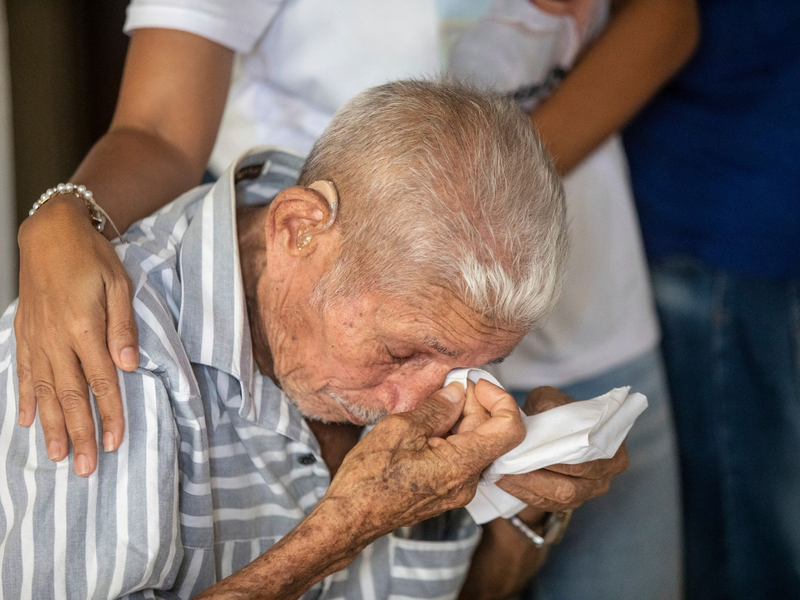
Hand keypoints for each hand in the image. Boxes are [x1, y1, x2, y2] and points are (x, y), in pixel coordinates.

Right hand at [15, 196, 138, 475]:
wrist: (50, 233)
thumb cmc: (92, 258)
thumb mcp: (119, 285)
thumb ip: (124, 328)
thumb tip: (130, 367)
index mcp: (84, 327)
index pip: (102, 382)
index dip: (110, 414)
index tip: (116, 443)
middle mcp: (56, 339)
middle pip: (70, 396)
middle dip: (81, 434)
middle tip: (87, 469)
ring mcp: (36, 339)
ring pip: (43, 392)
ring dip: (51, 426)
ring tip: (59, 457)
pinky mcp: (23, 334)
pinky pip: (22, 372)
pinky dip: (25, 399)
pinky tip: (25, 422)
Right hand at [322, 380, 524, 539]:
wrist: (349, 517)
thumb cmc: (368, 479)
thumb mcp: (399, 430)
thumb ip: (435, 409)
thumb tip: (457, 392)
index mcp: (461, 465)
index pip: (510, 428)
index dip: (499, 398)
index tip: (474, 383)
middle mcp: (468, 482)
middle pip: (491, 432)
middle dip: (473, 404)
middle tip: (445, 386)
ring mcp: (459, 489)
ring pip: (476, 444)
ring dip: (460, 419)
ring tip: (429, 406)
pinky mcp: (447, 491)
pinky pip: (461, 456)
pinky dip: (451, 435)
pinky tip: (426, 426)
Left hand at [497, 386, 627, 510]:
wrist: (553, 426)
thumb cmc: (554, 411)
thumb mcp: (549, 399)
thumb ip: (545, 406)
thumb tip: (536, 418)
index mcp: (609, 446)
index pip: (583, 459)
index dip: (555, 457)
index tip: (527, 450)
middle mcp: (605, 474)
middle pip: (571, 484)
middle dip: (536, 475)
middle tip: (508, 464)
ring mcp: (588, 492)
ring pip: (557, 497)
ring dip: (527, 486)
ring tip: (501, 472)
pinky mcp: (569, 502)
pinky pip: (546, 503)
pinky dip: (523, 493)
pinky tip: (504, 481)